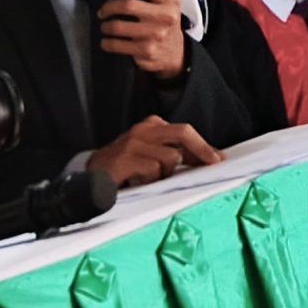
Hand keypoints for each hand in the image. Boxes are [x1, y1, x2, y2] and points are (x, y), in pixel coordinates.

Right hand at [87, 118, 222, 187]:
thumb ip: (175, 154)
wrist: (89, 175)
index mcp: (152, 125)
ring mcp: (134, 142)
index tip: (218, 159)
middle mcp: (144, 129)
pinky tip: (136, 181)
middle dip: (202, 149)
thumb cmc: (125, 168)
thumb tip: (206, 160)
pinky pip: (153, 171)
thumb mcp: (151, 155)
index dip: (203, 146)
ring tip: (148, 179)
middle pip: (183, 133)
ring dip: (165, 174)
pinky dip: (150, 181)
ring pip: (170, 158)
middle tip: (214, 163)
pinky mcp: (125, 158)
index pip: (185, 132)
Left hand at [100, 0, 187, 80]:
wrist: (175, 52)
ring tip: (104, 25)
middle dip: (109, 7)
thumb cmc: (166, 18)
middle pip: (128, 5)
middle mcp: (166, 16)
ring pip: (119, 26)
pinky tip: (107, 40)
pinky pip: (117, 45)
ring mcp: (156, 35)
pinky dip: (107, 42)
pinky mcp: (146, 51)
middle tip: (102, 10)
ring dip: (106, 25)